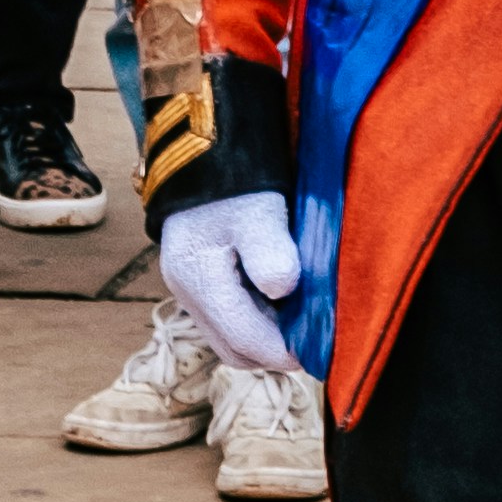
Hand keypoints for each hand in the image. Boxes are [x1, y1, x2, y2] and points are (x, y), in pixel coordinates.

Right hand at [160, 188, 311, 378]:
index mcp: (198, 279)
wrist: (204, 149)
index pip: (242, 339)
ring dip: (262, 337)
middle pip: (231, 348)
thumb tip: (283, 289)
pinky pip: (225, 317)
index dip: (280, 352)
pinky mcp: (196, 277)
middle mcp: (186, 290)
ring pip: (227, 335)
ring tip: (298, 321)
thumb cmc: (234, 180)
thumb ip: (270, 251)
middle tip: (310, 341)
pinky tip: (279, 302)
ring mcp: (187, 286)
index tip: (315, 352)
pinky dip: (253, 320)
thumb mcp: (257, 211)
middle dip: (271, 352)